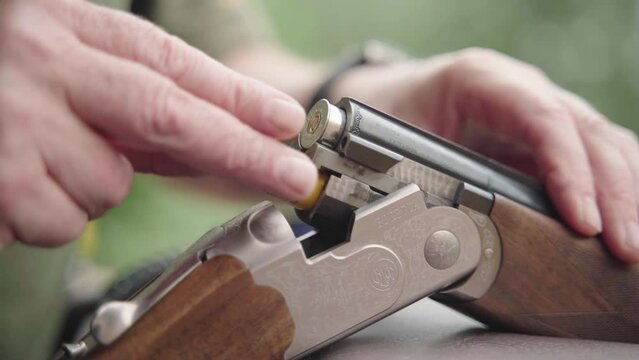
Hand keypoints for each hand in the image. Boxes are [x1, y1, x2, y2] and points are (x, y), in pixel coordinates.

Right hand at [0, 0, 316, 247]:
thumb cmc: (3, 80)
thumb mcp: (65, 70)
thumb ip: (129, 101)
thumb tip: (209, 140)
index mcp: (72, 30)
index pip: (173, 64)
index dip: (237, 96)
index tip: (287, 123)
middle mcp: (47, 65)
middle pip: (167, 112)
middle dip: (241, 151)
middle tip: (294, 178)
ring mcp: (17, 122)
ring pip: (107, 185)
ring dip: (88, 185)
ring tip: (36, 156)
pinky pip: (61, 220)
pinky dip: (47, 212)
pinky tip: (12, 181)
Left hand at [332, 47, 638, 262]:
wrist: (385, 97)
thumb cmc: (391, 111)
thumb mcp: (386, 138)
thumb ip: (408, 173)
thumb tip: (435, 233)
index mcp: (479, 79)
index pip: (542, 117)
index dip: (569, 169)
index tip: (583, 220)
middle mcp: (519, 89)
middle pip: (585, 131)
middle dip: (612, 191)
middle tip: (624, 244)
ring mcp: (536, 112)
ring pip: (600, 143)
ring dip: (622, 193)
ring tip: (630, 242)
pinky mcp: (541, 140)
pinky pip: (590, 159)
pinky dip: (611, 191)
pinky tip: (621, 220)